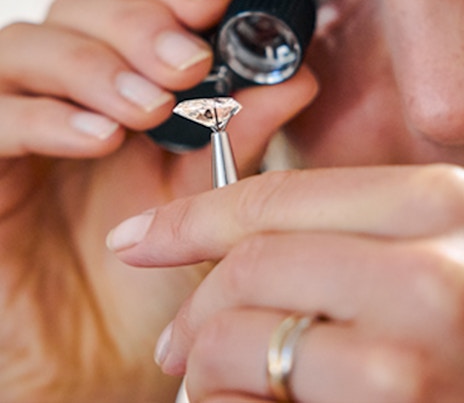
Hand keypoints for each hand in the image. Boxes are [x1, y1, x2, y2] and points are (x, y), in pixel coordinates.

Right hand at [0, 0, 317, 400]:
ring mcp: (22, 119)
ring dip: (94, 66)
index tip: (215, 1)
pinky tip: (99, 139)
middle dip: (137, 24)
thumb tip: (298, 76)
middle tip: (189, 64)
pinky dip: (44, 117)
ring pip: (28, 45)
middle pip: (81, 5)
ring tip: (150, 108)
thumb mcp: (209, 195)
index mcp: (130, 78)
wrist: (102, 355)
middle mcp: (73, 87)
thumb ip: (244, 132)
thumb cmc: (160, 271)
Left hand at [110, 164, 463, 401]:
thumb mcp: (411, 251)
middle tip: (176, 341)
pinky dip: (232, 401)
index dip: (192, 217)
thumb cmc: (451, 323)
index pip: (277, 195)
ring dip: (209, 363)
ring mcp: (411, 346)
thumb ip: (336, 233)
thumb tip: (224, 239)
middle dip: (196, 305)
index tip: (140, 238)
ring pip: (240, 333)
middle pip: (251, 263)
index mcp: (433, 202)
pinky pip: (257, 396)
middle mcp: (427, 267)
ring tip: (219, 384)